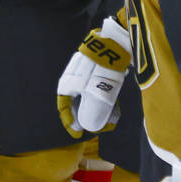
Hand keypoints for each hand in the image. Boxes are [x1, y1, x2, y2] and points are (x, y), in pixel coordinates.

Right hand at [56, 16, 130, 136]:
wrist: (114, 46)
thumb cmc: (100, 72)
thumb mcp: (96, 97)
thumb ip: (92, 115)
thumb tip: (90, 128)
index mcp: (67, 85)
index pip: (64, 108)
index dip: (70, 123)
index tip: (78, 134)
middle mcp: (74, 81)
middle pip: (78, 105)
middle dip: (90, 119)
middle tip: (103, 128)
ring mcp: (86, 76)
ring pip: (90, 99)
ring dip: (100, 112)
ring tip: (113, 119)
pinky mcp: (98, 73)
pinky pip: (98, 92)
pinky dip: (105, 102)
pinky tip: (116, 108)